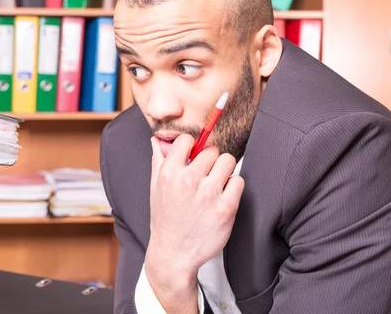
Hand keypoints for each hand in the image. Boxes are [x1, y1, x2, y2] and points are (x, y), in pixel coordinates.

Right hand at [145, 134, 244, 310]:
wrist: (174, 253)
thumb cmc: (165, 218)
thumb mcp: (155, 188)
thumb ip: (158, 161)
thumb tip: (158, 139)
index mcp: (169, 173)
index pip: (187, 140)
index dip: (192, 147)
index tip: (193, 157)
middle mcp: (188, 180)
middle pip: (211, 150)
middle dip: (210, 161)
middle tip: (206, 175)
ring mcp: (209, 194)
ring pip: (228, 161)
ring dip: (224, 171)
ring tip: (216, 184)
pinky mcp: (226, 207)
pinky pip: (238, 181)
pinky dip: (233, 187)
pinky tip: (222, 197)